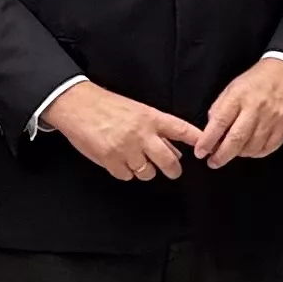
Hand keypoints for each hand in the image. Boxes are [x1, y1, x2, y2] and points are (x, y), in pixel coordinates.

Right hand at [46, 80, 203, 182]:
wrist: (77, 105)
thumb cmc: (105, 105)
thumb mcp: (135, 109)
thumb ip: (155, 128)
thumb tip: (173, 147)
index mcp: (150, 118)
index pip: (181, 130)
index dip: (196, 140)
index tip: (206, 148)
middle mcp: (142, 134)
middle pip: (169, 161)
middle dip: (174, 169)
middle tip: (173, 171)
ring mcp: (127, 149)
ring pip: (148, 172)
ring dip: (145, 170)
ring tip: (137, 160)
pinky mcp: (111, 161)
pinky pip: (127, 176)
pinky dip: (125, 172)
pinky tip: (120, 161)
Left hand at [196, 55, 282, 168]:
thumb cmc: (256, 81)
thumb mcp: (232, 88)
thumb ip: (220, 109)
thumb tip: (211, 131)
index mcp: (238, 96)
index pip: (220, 122)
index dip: (208, 140)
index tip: (201, 151)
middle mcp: (255, 108)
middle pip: (236, 139)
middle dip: (222, 155)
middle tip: (213, 162)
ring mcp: (271, 119)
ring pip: (252, 147)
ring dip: (239, 154)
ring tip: (233, 152)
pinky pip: (267, 148)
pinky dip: (256, 153)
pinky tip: (249, 150)